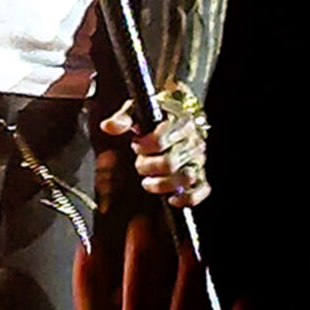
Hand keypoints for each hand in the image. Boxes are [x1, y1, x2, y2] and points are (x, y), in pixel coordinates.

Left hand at [100, 83, 210, 206]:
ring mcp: (198, 158)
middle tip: (139, 162)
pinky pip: (201, 190)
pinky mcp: (201, 174)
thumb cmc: (153, 115)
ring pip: (186, 178)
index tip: (136, 144)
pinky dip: (187, 198)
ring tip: (148, 181)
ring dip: (162, 184)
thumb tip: (108, 127)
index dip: (143, 147)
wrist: (174, 117)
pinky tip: (171, 199)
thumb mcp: (136, 110)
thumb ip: (123, 118)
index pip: (159, 140)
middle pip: (170, 163)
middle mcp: (193, 140)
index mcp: (179, 121)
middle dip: (148, 166)